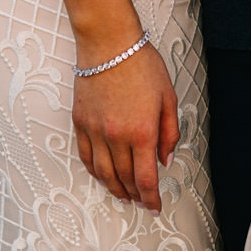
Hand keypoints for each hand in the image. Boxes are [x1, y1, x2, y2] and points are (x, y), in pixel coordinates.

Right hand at [73, 42, 179, 213]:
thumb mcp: (168, 97)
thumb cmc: (141, 64)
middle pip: (124, 179)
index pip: (146, 178)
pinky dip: (95, 171)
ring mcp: (95, 131)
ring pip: (103, 173)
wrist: (109, 43)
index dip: (151, 198)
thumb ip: (169, 132)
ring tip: (123, 194)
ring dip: (114, 188)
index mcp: (142, 132)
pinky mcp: (81, 122)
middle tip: (141, 201)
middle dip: (135, 195)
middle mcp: (117, 136)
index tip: (154, 207)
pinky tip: (102, 175)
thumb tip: (166, 158)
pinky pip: (86, 156)